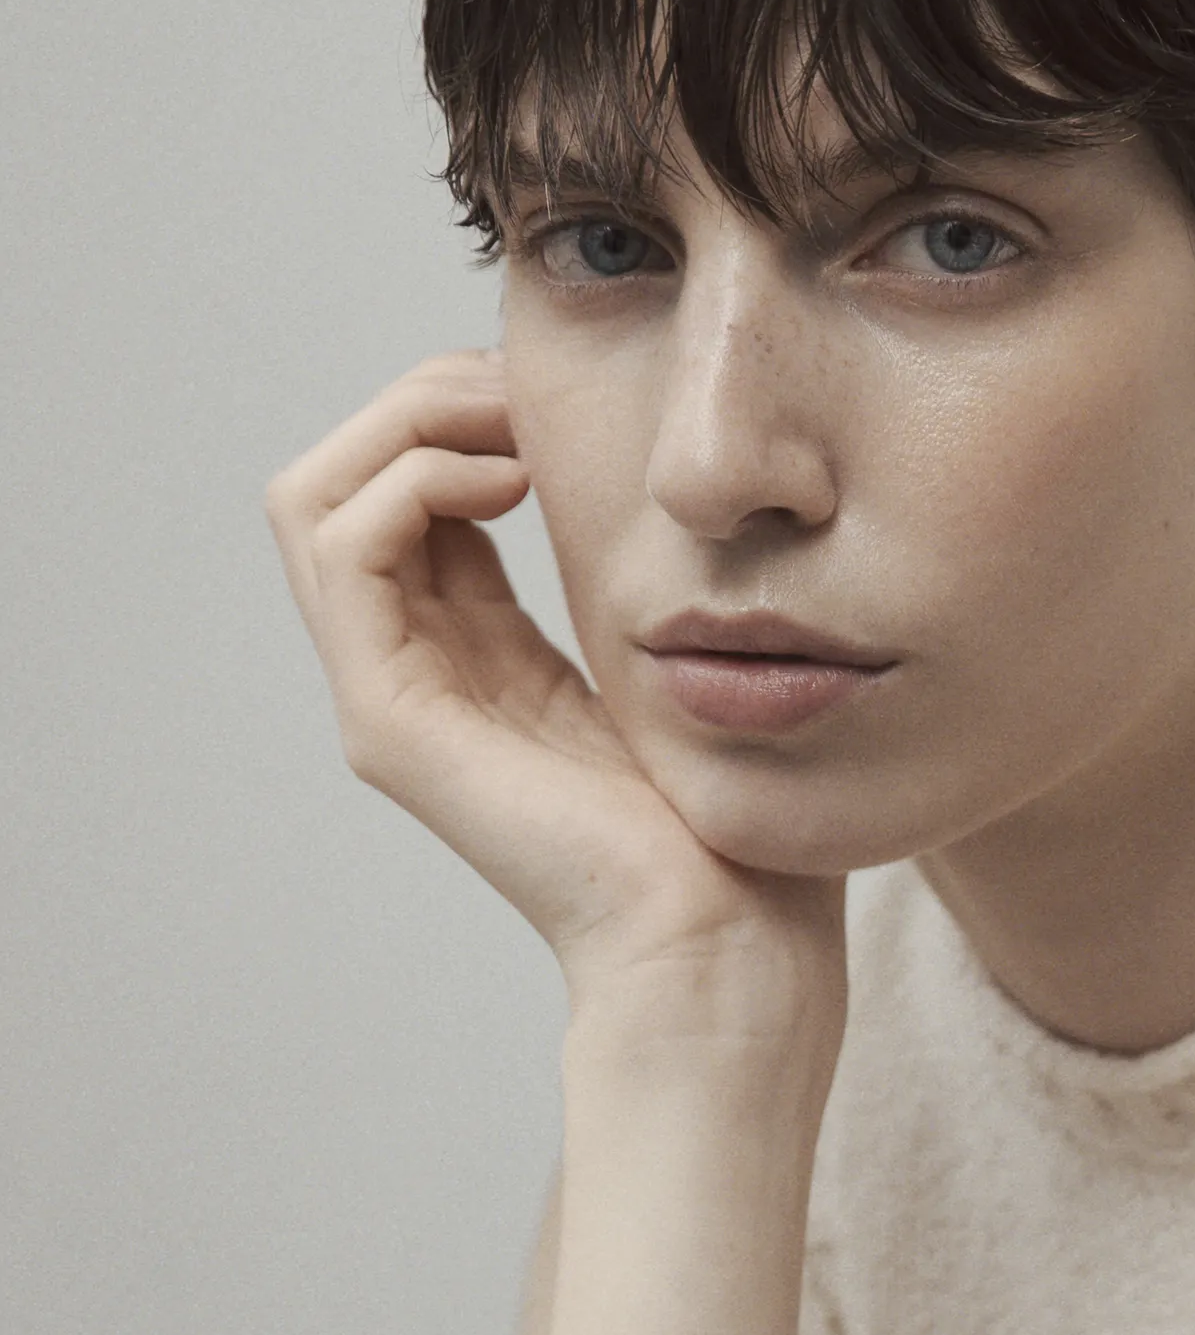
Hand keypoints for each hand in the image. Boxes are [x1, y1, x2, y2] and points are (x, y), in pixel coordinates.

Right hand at [265, 349, 846, 1050]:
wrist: (730, 944)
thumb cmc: (738, 825)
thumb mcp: (687, 664)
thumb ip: (649, 580)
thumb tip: (675, 484)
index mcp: (484, 657)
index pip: (420, 491)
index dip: (473, 412)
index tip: (566, 394)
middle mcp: (418, 673)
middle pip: (349, 476)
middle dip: (429, 399)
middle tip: (528, 389)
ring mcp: (390, 699)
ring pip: (316, 496)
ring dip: (410, 423)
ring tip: (514, 423)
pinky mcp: (391, 721)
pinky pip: (341, 548)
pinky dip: (411, 480)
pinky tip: (508, 477)